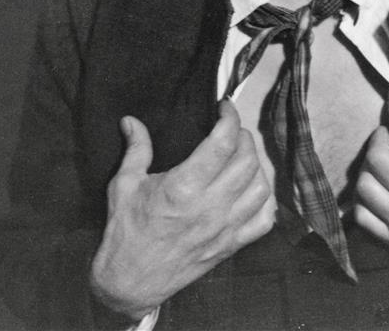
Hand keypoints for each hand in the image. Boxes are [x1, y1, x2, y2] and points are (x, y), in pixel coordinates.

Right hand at [90, 99, 274, 319]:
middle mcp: (209, 207)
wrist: (129, 282)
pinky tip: (253, 187)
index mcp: (183, 188)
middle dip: (243, 136)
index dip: (229, 117)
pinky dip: (265, 200)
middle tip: (231, 130)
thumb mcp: (124, 185)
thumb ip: (136, 148)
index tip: (224, 106)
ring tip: (242, 154)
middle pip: (247, 161)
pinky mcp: (230, 246)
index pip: (222, 143)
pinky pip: (264, 221)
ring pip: (260, 187)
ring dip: (256, 164)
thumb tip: (131, 121)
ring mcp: (224, 229)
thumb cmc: (126, 232)